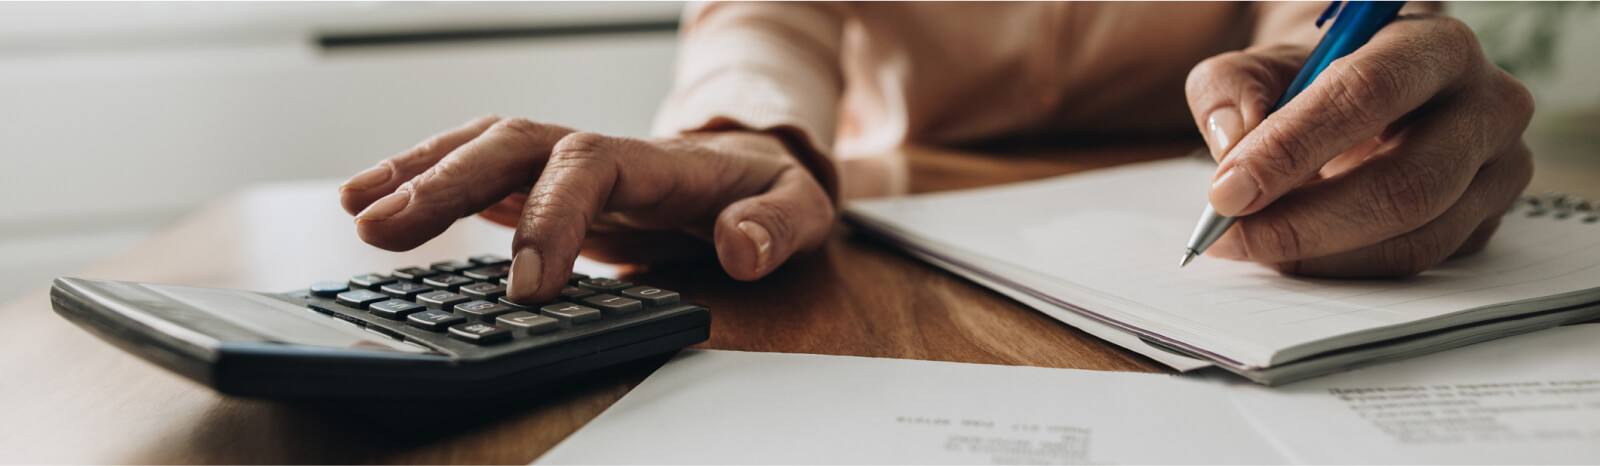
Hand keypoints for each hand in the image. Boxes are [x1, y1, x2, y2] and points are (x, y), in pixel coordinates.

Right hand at [338, 117, 833, 301]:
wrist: (753, 174)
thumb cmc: (768, 194)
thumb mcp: (800, 209)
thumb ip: (775, 226)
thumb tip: (741, 247)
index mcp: (654, 159)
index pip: (588, 168)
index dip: (551, 218)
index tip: (529, 286)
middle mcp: (598, 150)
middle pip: (512, 145)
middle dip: (447, 183)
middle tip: (384, 231)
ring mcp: (563, 162)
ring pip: (481, 147)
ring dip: (417, 172)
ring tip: (357, 209)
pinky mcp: (542, 181)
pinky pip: (474, 170)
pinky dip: (420, 179)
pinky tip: (370, 203)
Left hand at [1185, 14, 1533, 277]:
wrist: (1366, 100)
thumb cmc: (1315, 80)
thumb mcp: (1260, 67)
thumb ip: (1230, 91)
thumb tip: (1232, 144)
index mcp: (1435, 46)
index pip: (1368, 94)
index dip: (1292, 147)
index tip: (1228, 190)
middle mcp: (1487, 106)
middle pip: (1405, 184)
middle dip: (1304, 221)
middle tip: (1232, 235)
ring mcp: (1499, 170)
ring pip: (1415, 238)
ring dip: (1320, 256)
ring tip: (1252, 246)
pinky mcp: (1486, 221)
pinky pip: (1416, 263)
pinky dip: (1344, 268)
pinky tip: (1295, 255)